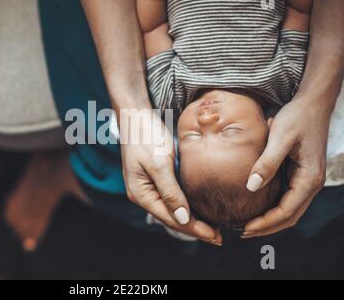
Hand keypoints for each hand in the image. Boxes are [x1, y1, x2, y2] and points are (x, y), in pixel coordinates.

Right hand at [119, 109, 221, 244]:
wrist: (135, 115)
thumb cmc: (145, 135)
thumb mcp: (159, 162)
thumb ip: (171, 191)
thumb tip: (184, 218)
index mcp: (141, 194)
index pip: (172, 219)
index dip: (195, 229)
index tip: (216, 236)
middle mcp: (144, 195)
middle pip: (172, 218)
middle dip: (195, 228)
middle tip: (219, 237)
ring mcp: (149, 188)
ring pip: (173, 210)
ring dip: (192, 219)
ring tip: (213, 227)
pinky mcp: (155, 179)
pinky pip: (172, 198)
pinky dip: (187, 205)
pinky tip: (200, 208)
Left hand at [243, 96, 331, 237]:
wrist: (312, 104)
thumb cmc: (297, 118)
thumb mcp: (280, 137)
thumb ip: (267, 163)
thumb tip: (251, 187)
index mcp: (309, 179)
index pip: (286, 212)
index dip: (265, 223)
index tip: (245, 228)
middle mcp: (311, 183)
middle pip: (290, 217)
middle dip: (267, 227)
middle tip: (242, 232)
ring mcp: (306, 180)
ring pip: (289, 210)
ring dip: (270, 220)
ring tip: (247, 225)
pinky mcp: (299, 174)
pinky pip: (287, 198)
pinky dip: (273, 207)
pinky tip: (257, 207)